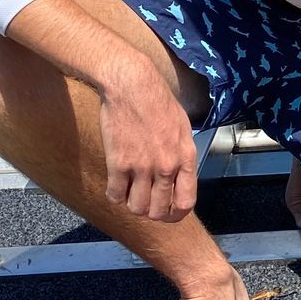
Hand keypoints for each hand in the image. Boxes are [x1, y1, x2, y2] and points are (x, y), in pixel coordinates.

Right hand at [97, 63, 198, 221]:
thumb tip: (179, 178)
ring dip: (132, 204)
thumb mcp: (183, 129)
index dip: (175, 214)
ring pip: (136, 208)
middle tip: (144, 202)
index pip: (185, 203)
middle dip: (151, 212)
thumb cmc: (158, 102)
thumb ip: (182, 156)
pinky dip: (114, 194)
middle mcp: (166, 166)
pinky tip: (116, 183)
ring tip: (130, 191)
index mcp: (186, 158)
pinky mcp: (118, 163)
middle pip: (158, 211)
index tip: (166, 212)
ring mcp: (142, 166)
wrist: (133, 85)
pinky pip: (115, 195)